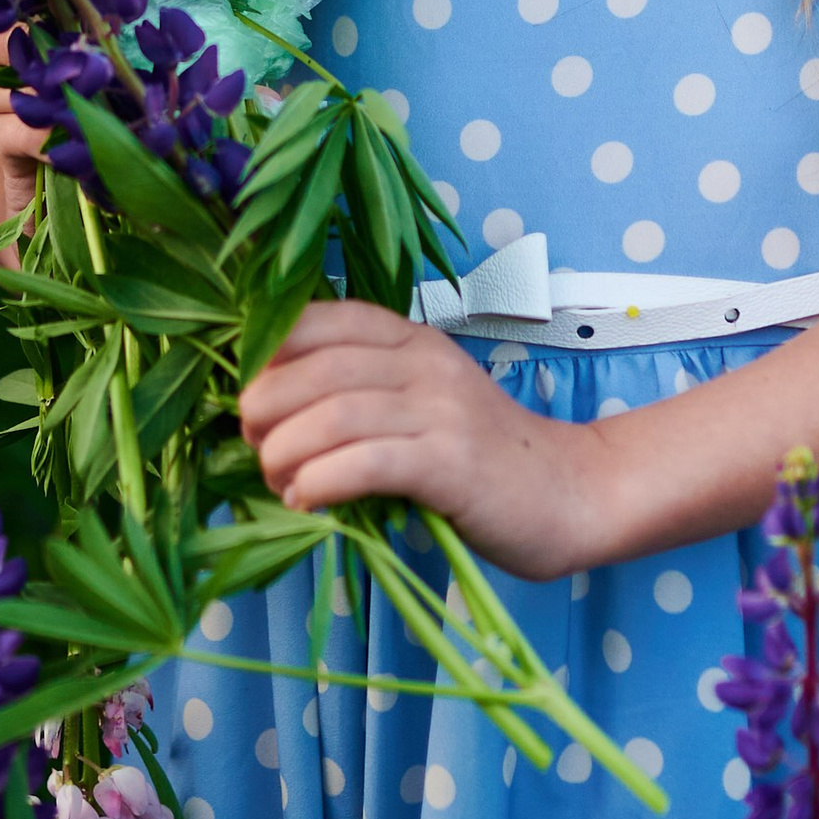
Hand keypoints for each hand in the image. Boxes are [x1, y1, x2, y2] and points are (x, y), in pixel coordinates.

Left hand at [236, 302, 607, 584]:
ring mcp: (441, 410)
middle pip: (316, 368)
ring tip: (277, 479)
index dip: (268, 351)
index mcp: (411, 338)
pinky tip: (306, 500)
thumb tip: (267, 410)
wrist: (569, 494)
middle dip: (265, 406)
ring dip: (285, 451)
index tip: (249, 391)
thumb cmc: (480, 457)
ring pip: (333, 415)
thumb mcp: (420, 403)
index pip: (321, 318)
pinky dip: (320, 482)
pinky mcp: (451, 464)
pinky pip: (365, 463)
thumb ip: (361, 394)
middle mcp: (425, 362)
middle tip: (253, 443)